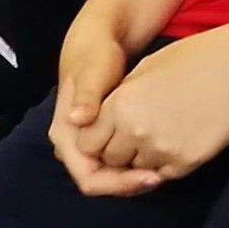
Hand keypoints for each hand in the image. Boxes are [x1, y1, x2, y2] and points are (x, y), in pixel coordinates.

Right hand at [45, 11, 145, 194]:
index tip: (151, 176)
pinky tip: (158, 158)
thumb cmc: (94, 55)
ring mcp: (86, 143)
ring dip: (134, 177)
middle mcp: (72, 145)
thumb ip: (87, 95)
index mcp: (65, 134)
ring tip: (163, 169)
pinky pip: (116, 164)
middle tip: (162, 177)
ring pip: (109, 176)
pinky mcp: (101, 139)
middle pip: (100, 182)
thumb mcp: (93, 72)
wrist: (96, 43)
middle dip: (129, 185)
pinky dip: (136, 165)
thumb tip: (78, 118)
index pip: (88, 179)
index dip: (119, 184)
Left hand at [86, 23, 228, 188]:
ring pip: (136, 169)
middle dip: (118, 151)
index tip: (109, 132)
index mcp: (119, 105)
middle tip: (136, 134)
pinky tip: (179, 138)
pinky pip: (164, 173)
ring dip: (142, 158)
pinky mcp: (187, 161)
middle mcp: (135, 131)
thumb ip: (118, 100)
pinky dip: (166, 163)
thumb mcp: (144, 71)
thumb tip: (101, 119)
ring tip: (162, 132)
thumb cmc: (192, 61)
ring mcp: (162, 149)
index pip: (88, 142)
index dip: (98, 138)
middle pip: (110, 159)